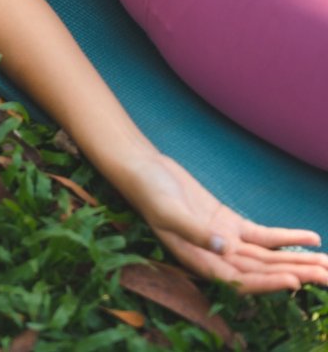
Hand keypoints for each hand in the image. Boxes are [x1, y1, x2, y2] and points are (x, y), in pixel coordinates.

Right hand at [118, 150, 327, 292]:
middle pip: (261, 271)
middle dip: (295, 273)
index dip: (267, 284)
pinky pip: (264, 236)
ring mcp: (224, 240)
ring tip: (327, 264)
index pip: (239, 281)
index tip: (294, 281)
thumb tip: (223, 248)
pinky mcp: (229, 223)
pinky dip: (287, 238)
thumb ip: (194, 231)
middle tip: (327, 275)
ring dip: (297, 260)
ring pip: (268, 257)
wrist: (143, 168)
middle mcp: (215, 257)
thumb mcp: (168, 210)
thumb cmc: (149, 191)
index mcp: (198, 260)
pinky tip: (311, 239)